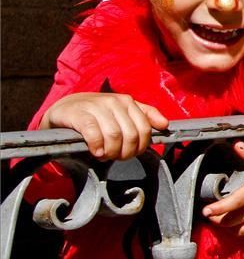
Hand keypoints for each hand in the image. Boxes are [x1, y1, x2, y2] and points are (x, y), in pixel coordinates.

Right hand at [40, 92, 168, 159]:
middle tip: (115, 156)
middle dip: (125, 152)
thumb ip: (145, 116)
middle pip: (130, 135)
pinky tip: (95, 152)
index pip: (145, 129)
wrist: (64, 109)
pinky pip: (93, 133)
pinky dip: (97, 146)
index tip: (130, 153)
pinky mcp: (78, 114)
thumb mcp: (122, 113)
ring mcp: (96, 106)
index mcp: (128, 102)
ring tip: (104, 154)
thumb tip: (165, 124)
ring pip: (114, 135)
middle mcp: (114, 102)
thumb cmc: (97, 115)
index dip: (140, 147)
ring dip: (110, 151)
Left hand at [202, 142, 243, 239]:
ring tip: (224, 221)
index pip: (233, 202)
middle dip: (218, 219)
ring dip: (230, 228)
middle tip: (211, 215)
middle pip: (232, 220)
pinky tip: (241, 228)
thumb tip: (237, 145)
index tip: (205, 211)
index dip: (217, 208)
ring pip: (241, 231)